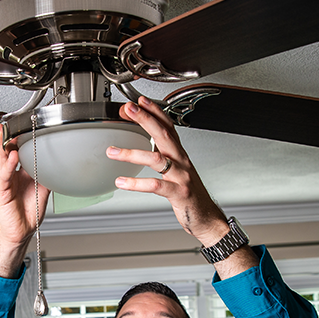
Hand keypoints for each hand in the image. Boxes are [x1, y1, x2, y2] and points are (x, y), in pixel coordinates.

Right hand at [0, 123, 50, 277]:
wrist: (23, 230)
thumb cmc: (30, 212)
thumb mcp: (44, 190)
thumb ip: (48, 176)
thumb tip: (60, 166)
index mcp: (22, 173)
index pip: (20, 152)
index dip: (20, 140)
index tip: (24, 127)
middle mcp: (12, 175)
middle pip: (7, 152)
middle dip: (6, 138)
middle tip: (8, 124)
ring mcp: (6, 182)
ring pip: (2, 161)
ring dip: (2, 146)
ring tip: (4, 134)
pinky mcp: (2, 191)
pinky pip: (4, 176)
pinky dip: (8, 166)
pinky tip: (12, 158)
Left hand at [107, 97, 229, 246]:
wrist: (206, 216)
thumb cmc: (188, 193)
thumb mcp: (176, 171)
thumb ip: (160, 156)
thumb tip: (138, 145)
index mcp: (180, 154)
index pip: (169, 126)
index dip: (156, 112)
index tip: (140, 101)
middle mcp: (182, 161)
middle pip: (164, 135)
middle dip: (145, 119)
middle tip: (129, 109)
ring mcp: (181, 176)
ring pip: (157, 159)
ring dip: (132, 153)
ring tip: (112, 152)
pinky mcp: (178, 193)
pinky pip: (156, 185)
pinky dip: (136, 183)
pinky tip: (122, 182)